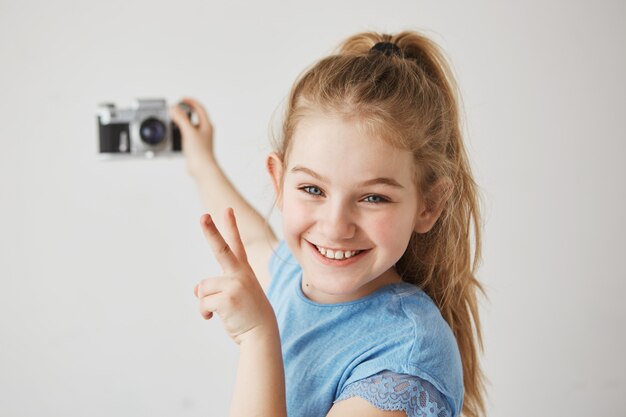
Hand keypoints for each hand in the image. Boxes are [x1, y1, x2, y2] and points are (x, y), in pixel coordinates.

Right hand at [169, 97, 214, 177]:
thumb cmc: (199, 151)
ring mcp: (200, 138)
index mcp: (206, 125)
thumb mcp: (188, 131)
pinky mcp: (195, 146)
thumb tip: (175, 108)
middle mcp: (205, 131)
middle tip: (176, 108)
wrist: (201, 168)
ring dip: (182, 121)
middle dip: (186, 111)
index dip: (190, 102)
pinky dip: (181, 132)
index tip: (181, 99)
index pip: (199, 108)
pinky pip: (188, 135)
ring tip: (174, 120)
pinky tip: (176, 134)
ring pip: (191, 126)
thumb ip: (181, 119)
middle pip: (195, 116)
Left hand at [194, 207, 277, 344]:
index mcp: (243, 271)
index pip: (236, 245)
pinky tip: (216, 317)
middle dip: (211, 231)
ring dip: (206, 303)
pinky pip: (203, 302)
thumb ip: (217, 288)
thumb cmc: (248, 316)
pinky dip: (205, 313)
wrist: (262, 335)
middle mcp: (240, 274)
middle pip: (221, 249)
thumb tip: (196, 291)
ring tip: (222, 311)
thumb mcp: (235, 297)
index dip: (231, 226)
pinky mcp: (228, 298)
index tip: (227, 209)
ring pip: (203, 289)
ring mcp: (235, 285)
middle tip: (203, 216)